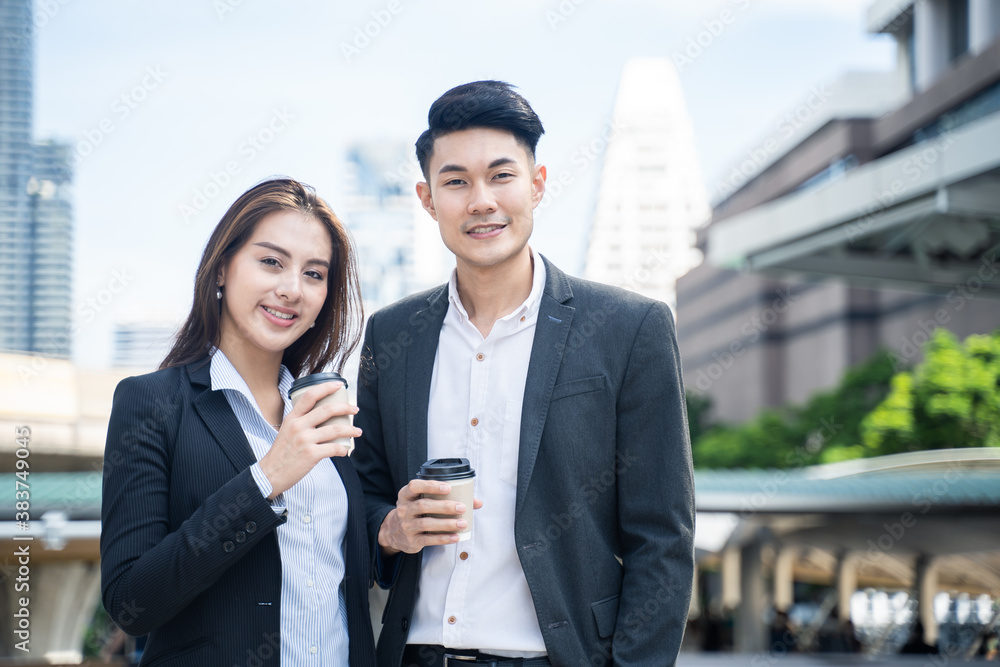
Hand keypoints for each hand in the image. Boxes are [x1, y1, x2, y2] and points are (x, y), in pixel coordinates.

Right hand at [258, 382, 360, 498]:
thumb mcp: (286, 430)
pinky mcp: (311, 454)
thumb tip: (321, 414)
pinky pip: (334, 448)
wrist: (271, 473)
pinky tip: (346, 450)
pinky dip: (343, 449)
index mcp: (292, 418)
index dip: (326, 387)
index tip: (339, 385)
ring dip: (351, 430)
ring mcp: (305, 440)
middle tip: (355, 409)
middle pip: (327, 409)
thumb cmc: (282, 452)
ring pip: (335, 429)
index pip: (310, 396)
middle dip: (346, 407)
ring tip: (358, 432)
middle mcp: (298, 426)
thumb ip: (300, 421)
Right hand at [378, 479, 483, 555]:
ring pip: (427, 524)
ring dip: (447, 524)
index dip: (431, 486)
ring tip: (463, 523)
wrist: (394, 531)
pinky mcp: (412, 540)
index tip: (448, 487)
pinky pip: (429, 539)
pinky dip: (444, 538)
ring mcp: (406, 526)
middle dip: (444, 506)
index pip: (414, 486)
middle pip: (423, 506)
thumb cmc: (415, 511)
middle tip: (462, 507)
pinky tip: (456, 536)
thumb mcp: (422, 500)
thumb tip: (477, 502)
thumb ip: (446, 497)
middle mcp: (404, 509)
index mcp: (406, 495)